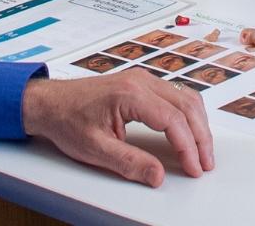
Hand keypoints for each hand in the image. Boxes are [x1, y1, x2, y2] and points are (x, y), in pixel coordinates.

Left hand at [21, 68, 214, 186]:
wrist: (49, 103)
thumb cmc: (67, 120)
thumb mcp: (96, 149)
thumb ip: (129, 162)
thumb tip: (157, 175)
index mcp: (131, 94)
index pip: (173, 120)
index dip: (188, 146)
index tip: (194, 167)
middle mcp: (141, 81)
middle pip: (186, 106)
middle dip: (200, 137)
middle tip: (205, 163)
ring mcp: (142, 79)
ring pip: (185, 98)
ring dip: (198, 124)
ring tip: (202, 151)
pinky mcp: (141, 84)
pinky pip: (175, 95)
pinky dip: (188, 114)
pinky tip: (190, 130)